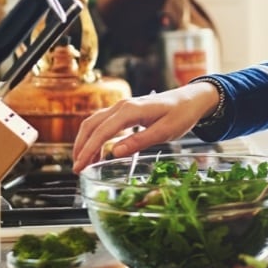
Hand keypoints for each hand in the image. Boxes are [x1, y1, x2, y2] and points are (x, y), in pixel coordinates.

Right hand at [72, 82, 218, 169]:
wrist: (191, 99)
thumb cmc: (181, 114)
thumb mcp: (164, 131)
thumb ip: (139, 141)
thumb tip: (114, 152)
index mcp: (130, 110)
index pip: (102, 131)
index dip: (88, 150)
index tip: (79, 166)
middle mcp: (121, 106)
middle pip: (92, 125)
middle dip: (81, 147)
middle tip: (77, 168)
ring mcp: (121, 107)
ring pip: (94, 123)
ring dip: (86, 142)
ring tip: (83, 162)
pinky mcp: (124, 112)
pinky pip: (103, 123)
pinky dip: (95, 137)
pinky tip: (96, 151)